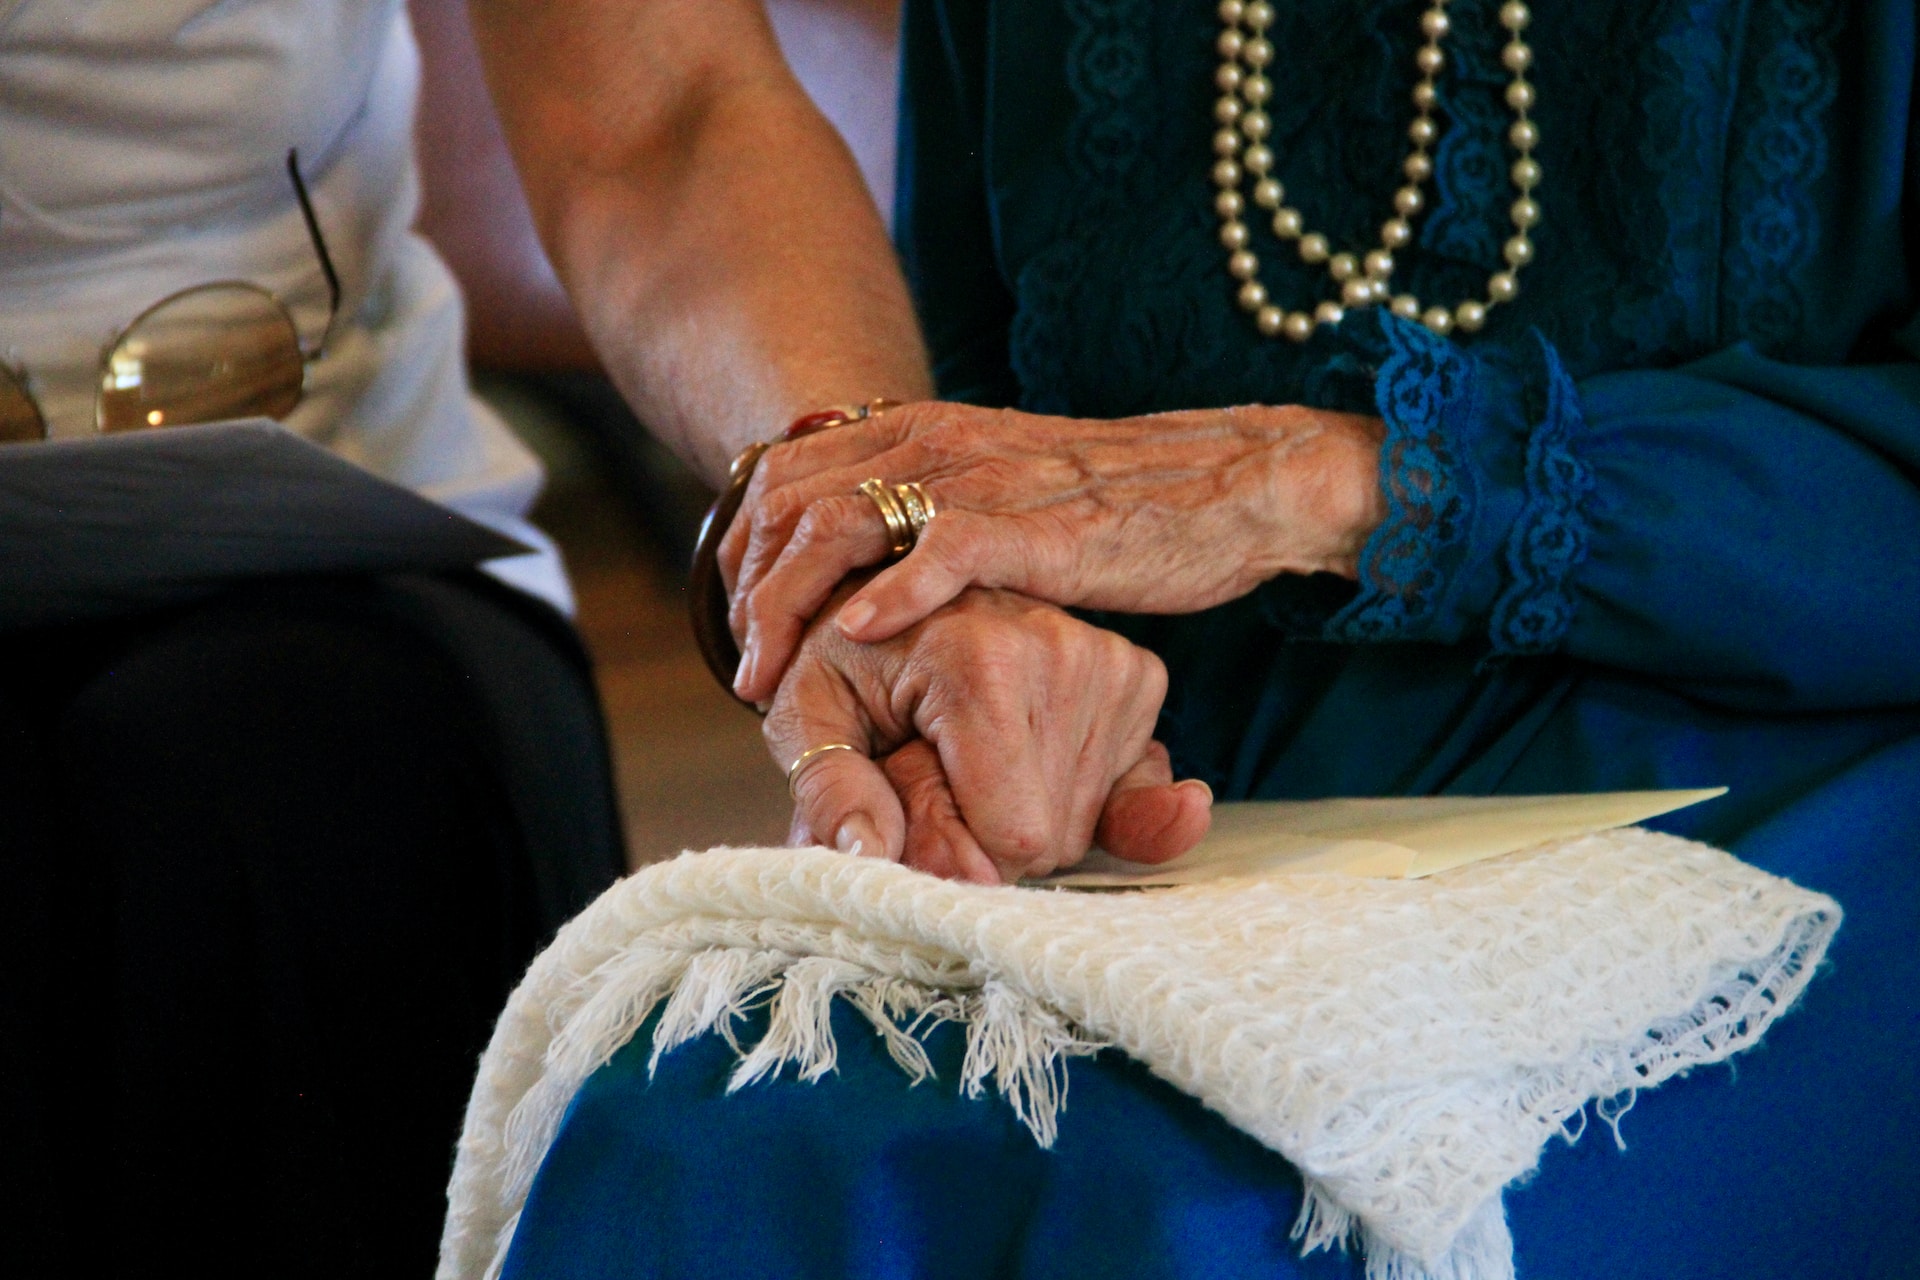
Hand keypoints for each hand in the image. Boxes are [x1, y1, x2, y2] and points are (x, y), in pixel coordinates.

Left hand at [725, 401, 1384, 700]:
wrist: (1232, 482)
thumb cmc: (1122, 504)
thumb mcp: (1004, 492)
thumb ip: (935, 512)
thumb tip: (871, 571)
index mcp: (922, 430)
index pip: (783, 474)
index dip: (741, 552)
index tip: (736, 623)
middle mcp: (937, 441)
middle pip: (789, 502)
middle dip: (747, 591)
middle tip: (743, 668)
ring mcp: (982, 478)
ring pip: (839, 524)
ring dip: (789, 605)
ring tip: (771, 677)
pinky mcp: (1036, 525)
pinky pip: (941, 549)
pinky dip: (888, 593)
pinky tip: (856, 636)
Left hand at [763, 586, 1212, 883]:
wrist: (897, 582)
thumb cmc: (845, 657)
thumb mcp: (806, 716)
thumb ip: (831, 789)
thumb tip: (871, 854)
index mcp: (981, 658)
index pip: (1016, 835)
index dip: (959, 851)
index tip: (913, 801)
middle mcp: (1062, 648)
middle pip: (1052, 835)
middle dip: (988, 833)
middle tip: (936, 771)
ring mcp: (1111, 659)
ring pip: (1085, 821)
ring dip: (1024, 811)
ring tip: (971, 752)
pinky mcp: (1138, 674)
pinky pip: (1124, 791)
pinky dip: (1070, 792)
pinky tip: (1022, 757)